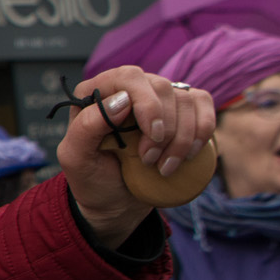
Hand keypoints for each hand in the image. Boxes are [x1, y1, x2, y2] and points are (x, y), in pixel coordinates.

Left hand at [56, 67, 215, 247]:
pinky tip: (188, 156)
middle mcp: (128, 88)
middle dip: (164, 129)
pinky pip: (203, 105)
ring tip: (163, 167)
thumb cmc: (92, 179)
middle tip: (149, 160)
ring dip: (182, 137)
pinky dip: (202, 131)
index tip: (152, 136)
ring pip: (186, 99)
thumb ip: (87, 127)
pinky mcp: (181, 111)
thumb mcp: (76, 159)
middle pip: (162, 87)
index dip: (147, 104)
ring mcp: (157, 98)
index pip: (128, 77)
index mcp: (96, 93)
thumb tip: (122, 100)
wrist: (116, 202)